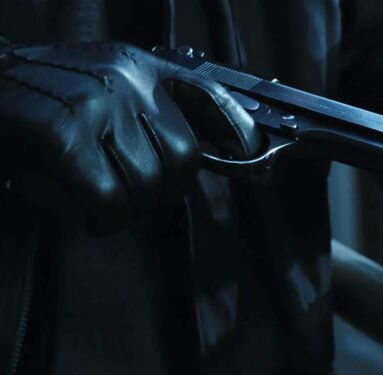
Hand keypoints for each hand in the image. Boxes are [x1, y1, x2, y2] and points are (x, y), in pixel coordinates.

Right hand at [0, 42, 260, 231]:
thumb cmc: (46, 97)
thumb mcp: (109, 82)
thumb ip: (158, 106)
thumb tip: (220, 145)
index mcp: (141, 66)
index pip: (211, 96)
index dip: (239, 130)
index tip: (253, 155)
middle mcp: (127, 80)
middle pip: (184, 157)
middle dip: (165, 189)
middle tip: (137, 194)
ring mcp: (97, 105)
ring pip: (148, 183)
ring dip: (129, 208)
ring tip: (105, 202)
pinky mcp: (63, 135)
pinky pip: (109, 197)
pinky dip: (103, 216)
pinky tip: (90, 212)